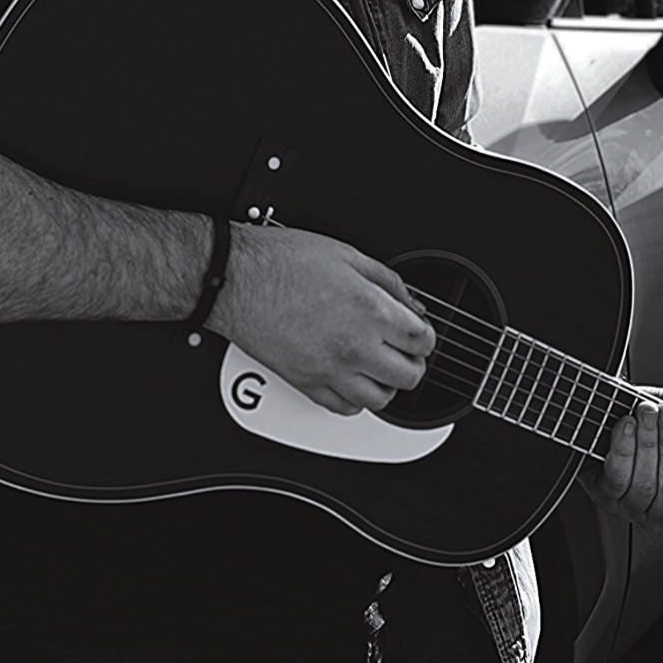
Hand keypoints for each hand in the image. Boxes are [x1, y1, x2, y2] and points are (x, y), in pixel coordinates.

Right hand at [205, 223, 435, 414]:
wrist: (235, 279)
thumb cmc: (281, 262)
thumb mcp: (346, 254)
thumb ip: (387, 281)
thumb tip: (410, 302)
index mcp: (369, 310)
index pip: (422, 340)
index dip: (426, 335)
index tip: (419, 332)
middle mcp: (354, 347)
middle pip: (408, 376)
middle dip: (413, 362)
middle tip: (405, 350)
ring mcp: (330, 370)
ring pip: (380, 400)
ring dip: (387, 384)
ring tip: (381, 366)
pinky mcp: (306, 384)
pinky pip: (344, 408)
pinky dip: (355, 399)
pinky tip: (352, 379)